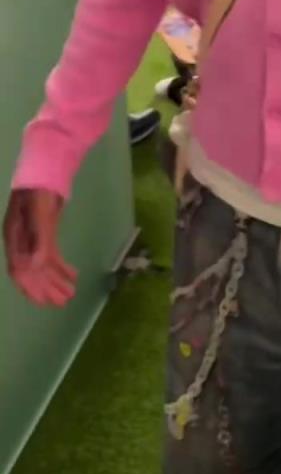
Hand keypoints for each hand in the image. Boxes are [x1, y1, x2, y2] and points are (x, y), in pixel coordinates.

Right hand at [3, 189, 76, 305]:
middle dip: (47, 288)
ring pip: (43, 265)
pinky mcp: (45, 233)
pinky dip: (62, 266)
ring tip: (71, 293)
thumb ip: (39, 239)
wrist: (45, 170)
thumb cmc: (38, 190)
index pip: (19, 270)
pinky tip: (73, 274)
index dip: (31, 288)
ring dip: (56, 280)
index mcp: (14, 238)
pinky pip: (52, 255)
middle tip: (64, 302)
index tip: (44, 302)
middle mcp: (21, 242)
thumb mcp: (39, 213)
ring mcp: (33, 238)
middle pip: (33, 271)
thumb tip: (37, 266)